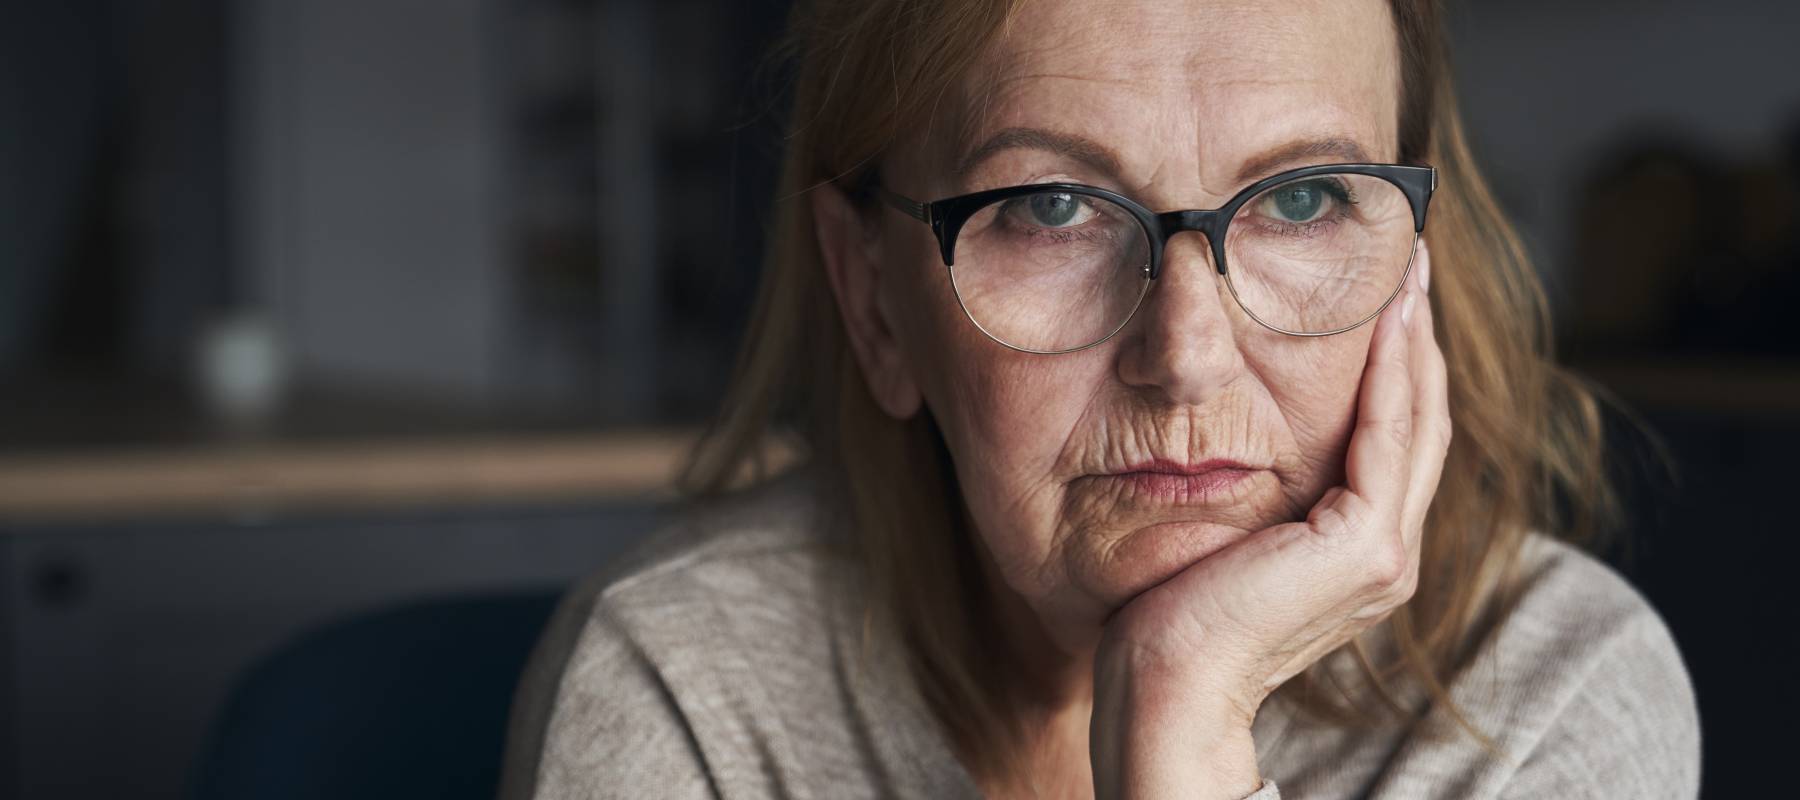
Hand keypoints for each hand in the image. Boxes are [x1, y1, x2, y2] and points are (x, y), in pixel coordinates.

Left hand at [1089, 244, 1450, 799]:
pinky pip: (1388, 435)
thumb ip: (1249, 491)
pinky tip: (1387, 315)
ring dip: (1414, 337)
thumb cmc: (1165, 615)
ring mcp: (1385, 555)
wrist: (1162, 684)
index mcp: (1356, 552)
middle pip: (1417, 419)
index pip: (1389, 436)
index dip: (1394, 361)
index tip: (1385, 289)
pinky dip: (1391, 371)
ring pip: (1415, 418)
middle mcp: (1385, 554)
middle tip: (1411, 256)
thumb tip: (1218, 429)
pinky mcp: (1367, 550)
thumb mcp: (1218, 533)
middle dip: (1415, 334)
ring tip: (1409, 267)